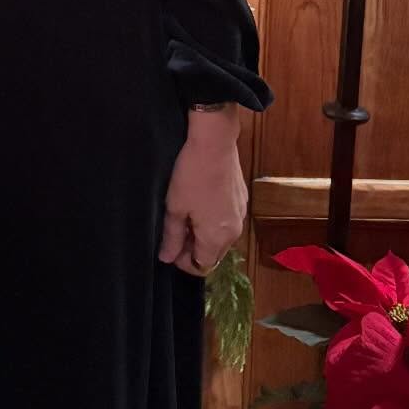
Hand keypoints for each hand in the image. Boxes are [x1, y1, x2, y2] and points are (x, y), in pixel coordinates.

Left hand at [158, 107, 246, 276]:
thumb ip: (171, 237)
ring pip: (221, 237)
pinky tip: (200, 201)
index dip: (183, 262)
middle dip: (194, 249)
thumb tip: (167, 257)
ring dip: (204, 234)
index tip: (170, 247)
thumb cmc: (192, 175)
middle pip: (213, 254)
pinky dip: (214, 220)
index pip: (202, 266)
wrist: (214, 142)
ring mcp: (241, 215)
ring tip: (185, 214)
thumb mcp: (175, 207)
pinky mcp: (242, 200)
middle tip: (175, 230)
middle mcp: (234, 232)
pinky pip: (227, 220)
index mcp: (217, 238)